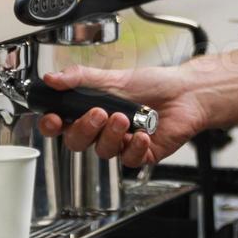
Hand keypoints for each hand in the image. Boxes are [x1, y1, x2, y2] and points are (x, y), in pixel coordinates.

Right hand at [36, 63, 206, 168]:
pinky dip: (135, 147)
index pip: (61, 124)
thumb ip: (81, 78)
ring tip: (124, 118)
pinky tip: (142, 134)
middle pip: (77, 142)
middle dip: (85, 128)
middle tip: (99, 113)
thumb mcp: (113, 76)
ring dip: (111, 135)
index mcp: (90, 110)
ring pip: (102, 151)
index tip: (53, 118)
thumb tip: (52, 77)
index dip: (52, 125)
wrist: (185, 92)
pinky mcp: (139, 155)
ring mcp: (120, 144)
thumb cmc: (152, 84)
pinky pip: (129, 160)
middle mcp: (102, 130)